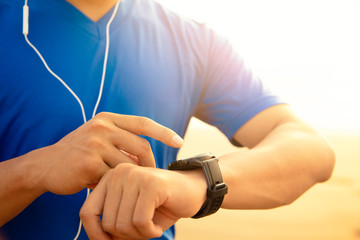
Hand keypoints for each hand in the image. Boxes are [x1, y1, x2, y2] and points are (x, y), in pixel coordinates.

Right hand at [37, 112, 182, 194]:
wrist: (46, 166)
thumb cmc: (78, 153)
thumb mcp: (99, 138)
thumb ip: (121, 142)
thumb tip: (146, 157)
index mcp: (108, 118)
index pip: (143, 123)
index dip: (164, 132)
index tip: (180, 141)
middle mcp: (102, 127)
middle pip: (141, 147)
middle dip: (150, 164)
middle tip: (152, 176)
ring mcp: (95, 144)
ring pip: (129, 166)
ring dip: (130, 178)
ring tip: (126, 184)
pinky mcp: (89, 164)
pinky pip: (114, 178)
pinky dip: (115, 185)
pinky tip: (107, 187)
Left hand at [79, 163, 206, 239]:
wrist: (193, 191)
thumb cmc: (160, 205)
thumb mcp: (130, 214)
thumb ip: (111, 223)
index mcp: (110, 178)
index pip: (87, 212)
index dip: (96, 234)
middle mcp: (119, 173)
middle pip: (107, 223)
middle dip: (126, 237)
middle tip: (143, 232)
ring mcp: (135, 176)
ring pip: (123, 225)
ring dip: (139, 236)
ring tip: (151, 228)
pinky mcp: (151, 184)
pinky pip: (140, 222)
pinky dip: (150, 232)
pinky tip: (158, 227)